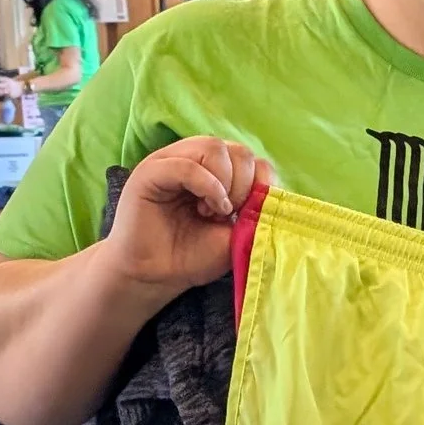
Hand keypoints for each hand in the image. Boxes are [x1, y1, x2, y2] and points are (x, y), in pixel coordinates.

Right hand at [101, 136, 262, 296]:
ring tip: (216, 212)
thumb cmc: (192, 256)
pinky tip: (208, 209)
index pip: (252, 158)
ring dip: (225, 183)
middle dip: (244, 184)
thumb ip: (255, 210)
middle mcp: (195, 160)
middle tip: (231, 214)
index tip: (249, 213)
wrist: (154, 276)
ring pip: (213, 147)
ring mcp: (171, 162)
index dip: (260, 183)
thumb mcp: (235, 234)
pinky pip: (185, 165)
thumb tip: (272, 193)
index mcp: (217, 172)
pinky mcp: (150, 172)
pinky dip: (206, 185)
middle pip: (236, 149)